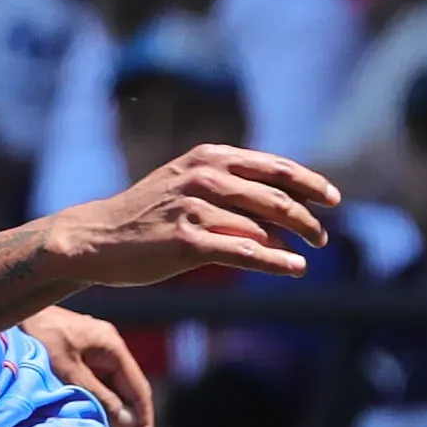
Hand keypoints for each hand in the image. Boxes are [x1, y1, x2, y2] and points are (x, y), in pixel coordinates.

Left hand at [23, 304, 154, 426]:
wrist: (11, 311)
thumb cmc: (36, 336)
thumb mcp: (67, 370)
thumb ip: (97, 395)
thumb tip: (124, 421)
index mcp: (112, 346)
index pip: (139, 390)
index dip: (143, 423)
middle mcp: (108, 347)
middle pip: (128, 391)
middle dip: (129, 422)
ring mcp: (93, 351)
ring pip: (111, 389)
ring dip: (111, 414)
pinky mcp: (78, 355)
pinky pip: (95, 383)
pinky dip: (96, 402)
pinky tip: (91, 421)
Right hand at [38, 145, 339, 287]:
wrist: (94, 238)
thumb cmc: (144, 216)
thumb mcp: (185, 185)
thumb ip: (229, 187)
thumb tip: (282, 211)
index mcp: (208, 157)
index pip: (275, 167)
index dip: (309, 183)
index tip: (332, 199)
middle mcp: (204, 177)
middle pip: (277, 196)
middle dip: (308, 218)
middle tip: (322, 236)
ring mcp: (194, 208)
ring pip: (264, 224)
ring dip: (294, 240)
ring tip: (307, 255)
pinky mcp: (185, 242)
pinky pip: (245, 251)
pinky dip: (275, 261)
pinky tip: (295, 269)